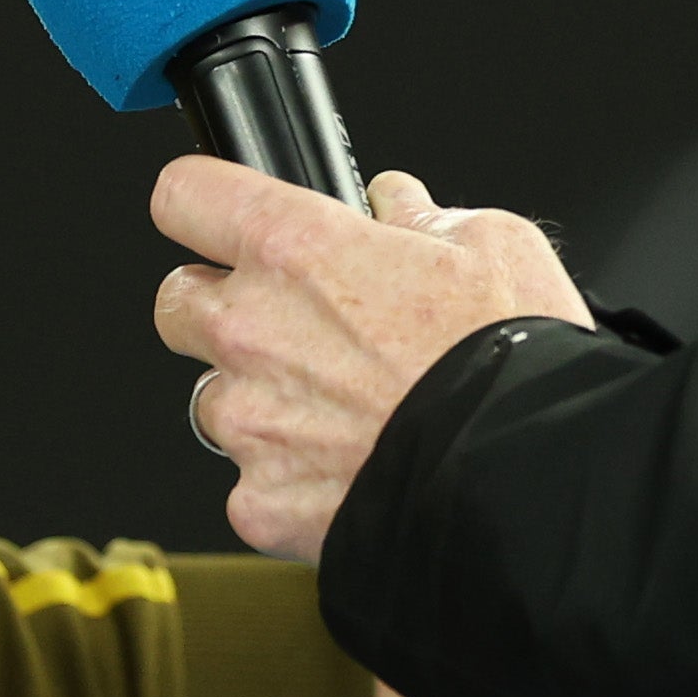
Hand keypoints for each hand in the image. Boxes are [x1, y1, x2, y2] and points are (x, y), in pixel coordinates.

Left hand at [153, 158, 587, 560]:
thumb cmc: (510, 360)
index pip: (186, 195)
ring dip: (261, 400)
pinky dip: (289, 479)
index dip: (204, 204)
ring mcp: (247, 421)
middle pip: (176, 302)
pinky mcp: (258, 501)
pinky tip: (351, 469)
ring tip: (342, 412)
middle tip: (291, 324)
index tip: (219, 217)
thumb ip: (424, 217)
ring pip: (215, 399)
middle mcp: (250, 329)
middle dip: (220, 308)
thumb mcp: (493, 244)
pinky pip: (251, 483)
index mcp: (294, 248)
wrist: (522, 479)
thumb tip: (399, 208)